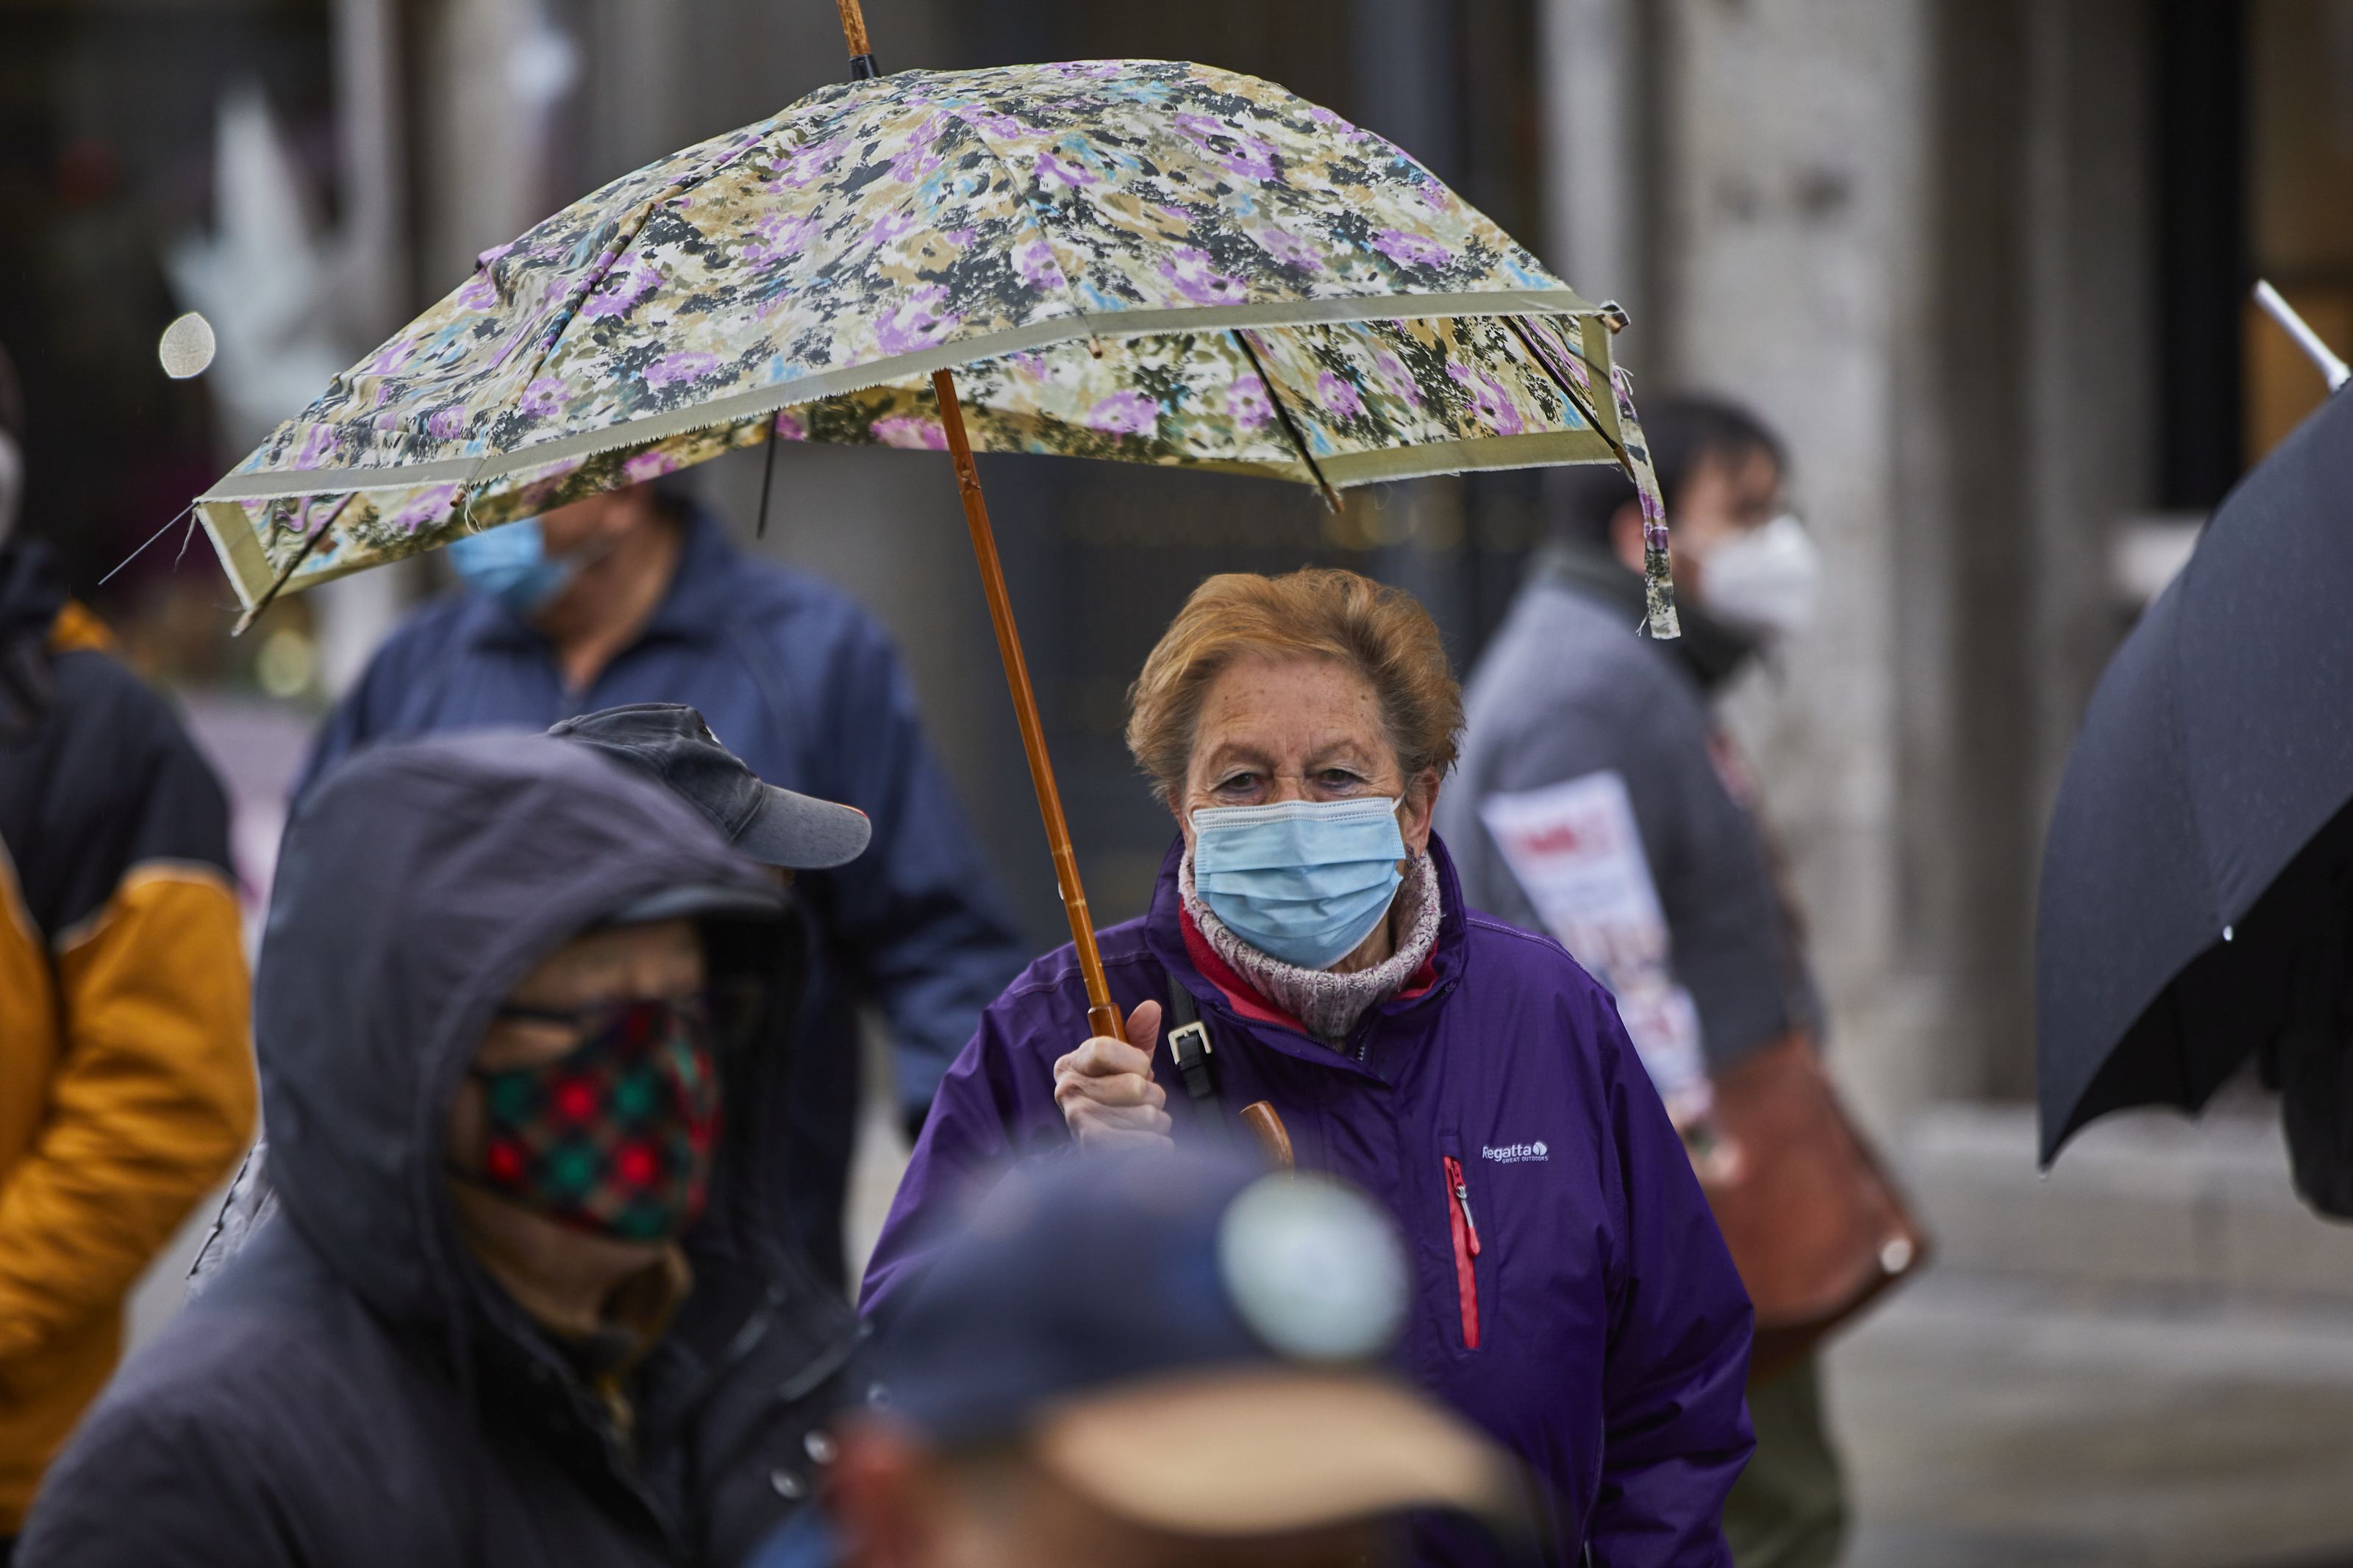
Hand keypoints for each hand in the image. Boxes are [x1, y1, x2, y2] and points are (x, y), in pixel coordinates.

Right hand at [1053, 1000, 1170, 1150]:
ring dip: (1157, 1122)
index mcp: (1072, 1063)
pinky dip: (1158, 1143)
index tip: (1140, 1070)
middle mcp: (1067, 1089)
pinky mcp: (1093, 1149)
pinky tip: (1146, 1143)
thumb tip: (1151, 1007)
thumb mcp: (1127, 1064)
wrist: (1104, 1153)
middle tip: (1141, 1104)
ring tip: (1142, 1125)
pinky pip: (1147, 1142)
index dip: (1136, 1061)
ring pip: (1146, 1114)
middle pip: (1135, 1084)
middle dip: (1153, 1096)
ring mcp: (1077, 1120)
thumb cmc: (1118, 1102)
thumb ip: (1138, 1035)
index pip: (1105, 1048)